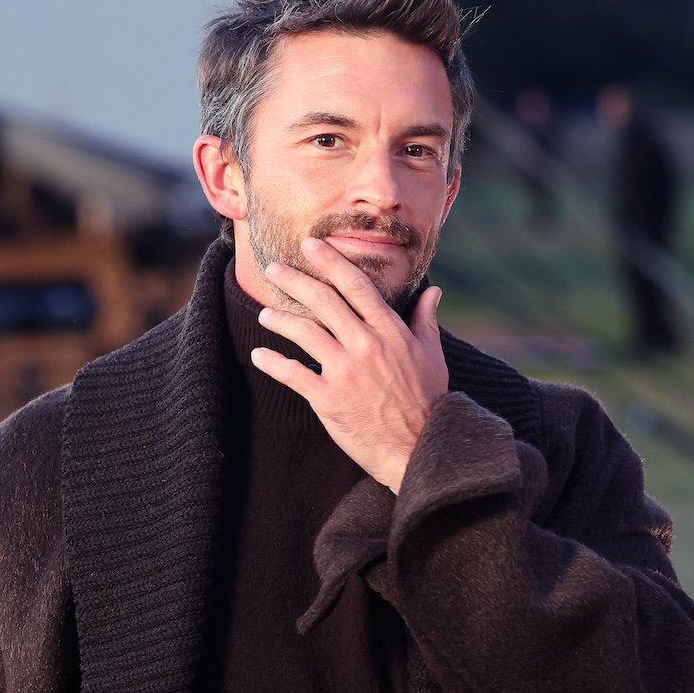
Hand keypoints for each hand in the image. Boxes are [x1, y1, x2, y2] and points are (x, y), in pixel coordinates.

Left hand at [251, 237, 446, 493]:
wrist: (420, 447)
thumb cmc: (429, 401)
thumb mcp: (433, 356)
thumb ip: (425, 320)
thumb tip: (432, 292)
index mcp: (389, 331)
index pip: (355, 285)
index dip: (330, 261)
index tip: (311, 245)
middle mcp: (364, 344)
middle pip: (323, 300)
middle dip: (294, 280)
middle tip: (273, 267)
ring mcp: (344, 371)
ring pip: (303, 332)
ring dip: (279, 319)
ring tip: (265, 313)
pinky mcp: (328, 399)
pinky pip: (293, 374)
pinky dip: (273, 363)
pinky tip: (260, 355)